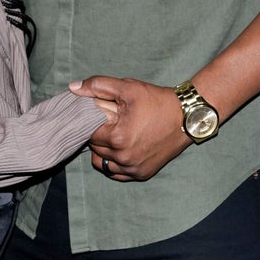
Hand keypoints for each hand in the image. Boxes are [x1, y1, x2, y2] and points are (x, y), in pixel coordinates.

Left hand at [70, 76, 190, 180]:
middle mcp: (124, 158)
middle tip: (107, 121)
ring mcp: (134, 169)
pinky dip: (114, 163)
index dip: (89, 121)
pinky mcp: (142, 174)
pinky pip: (117, 173)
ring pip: (102, 163)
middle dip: (96, 134)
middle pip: (94, 148)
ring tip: (112, 134)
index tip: (96, 113)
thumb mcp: (127, 88)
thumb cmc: (157, 100)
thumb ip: (97, 86)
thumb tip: (73, 88)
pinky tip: (120, 148)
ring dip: (102, 150)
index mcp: (118, 138)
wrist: (186, 117)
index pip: (88, 132)